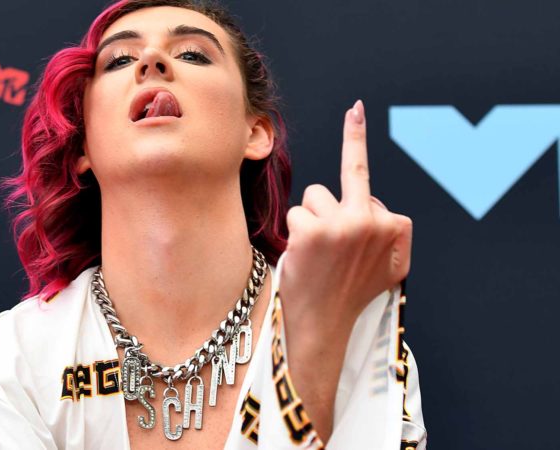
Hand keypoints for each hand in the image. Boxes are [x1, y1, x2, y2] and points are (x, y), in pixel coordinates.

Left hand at [280, 99, 411, 332]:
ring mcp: (344, 223)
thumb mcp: (390, 269)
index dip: (359, 202)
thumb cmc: (348, 294)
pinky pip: (297, 212)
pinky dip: (295, 232)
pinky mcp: (313, 228)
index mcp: (397, 228)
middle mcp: (375, 221)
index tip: (363, 118)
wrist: (323, 325)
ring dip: (312, 218)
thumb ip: (392, 235)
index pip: (375, 193)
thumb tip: (383, 203)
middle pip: (353, 174)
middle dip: (356, 135)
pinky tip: (304, 255)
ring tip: (316, 251)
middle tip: (356, 109)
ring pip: (317, 196)